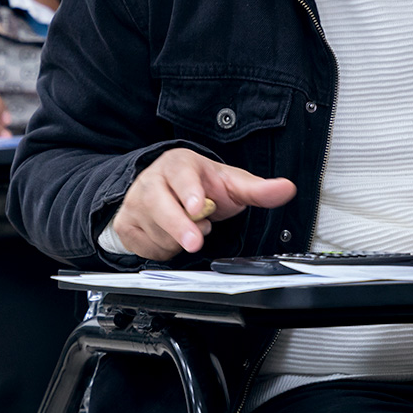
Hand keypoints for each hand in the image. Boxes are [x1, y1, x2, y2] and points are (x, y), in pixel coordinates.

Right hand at [111, 149, 297, 260]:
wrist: (165, 190)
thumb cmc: (200, 186)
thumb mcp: (230, 184)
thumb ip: (258, 189)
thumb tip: (287, 188)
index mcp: (179, 164)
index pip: (180, 175)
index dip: (189, 192)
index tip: (197, 206)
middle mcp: (152, 180)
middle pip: (159, 205)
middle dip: (178, 226)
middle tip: (195, 241)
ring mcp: (135, 202)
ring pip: (156, 231)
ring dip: (177, 238)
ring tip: (190, 226)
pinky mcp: (125, 224)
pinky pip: (145, 246)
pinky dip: (162, 248)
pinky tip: (170, 235)